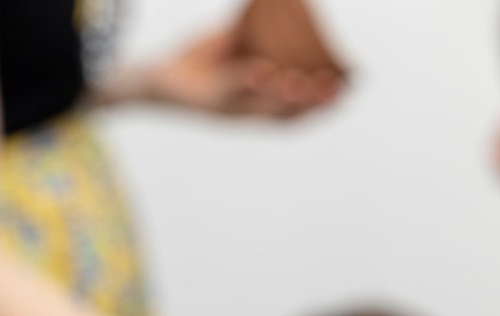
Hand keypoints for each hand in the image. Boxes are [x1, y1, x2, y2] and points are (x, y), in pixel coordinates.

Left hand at [119, 27, 340, 117]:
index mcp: (255, 101)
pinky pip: (229, 93)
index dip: (320, 106)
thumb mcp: (232, 42)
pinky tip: (264, 71)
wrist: (155, 73)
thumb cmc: (196, 61)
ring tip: (305, 84)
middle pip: (284, 116)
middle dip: (312, 105)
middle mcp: (243, 111)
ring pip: (260, 110)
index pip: (294, 111)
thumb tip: (279, 0)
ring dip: (284, 99)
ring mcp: (224, 109)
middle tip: (338, 92)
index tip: (348, 92)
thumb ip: (255, 29)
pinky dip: (247, 83)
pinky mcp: (204, 103)